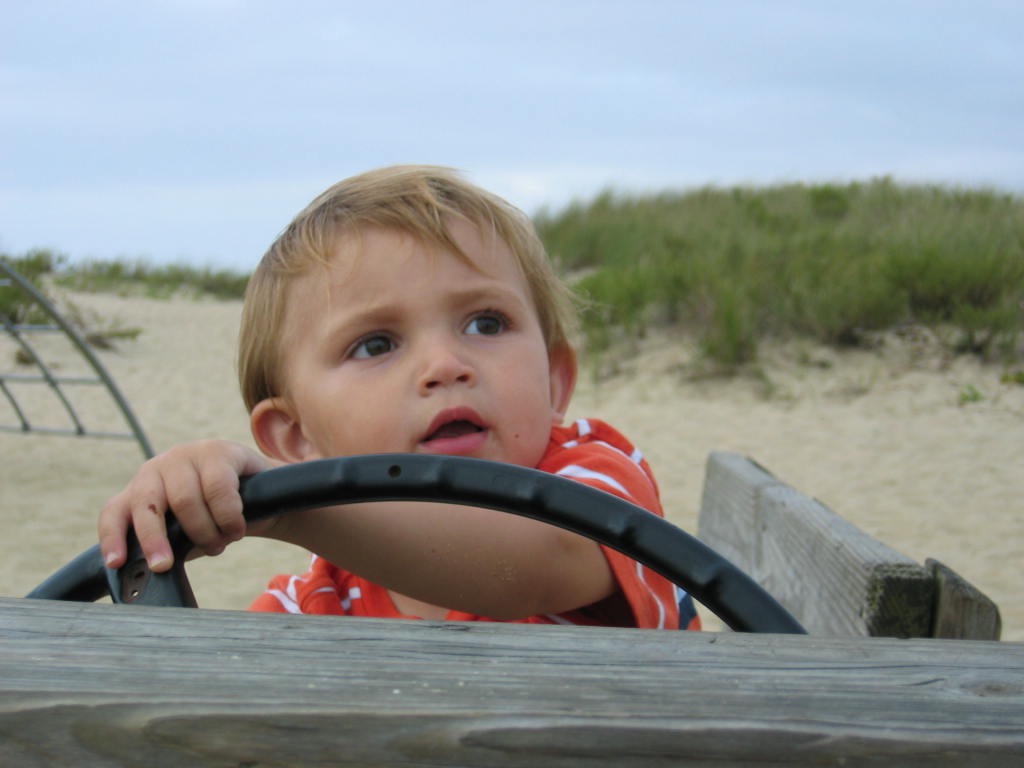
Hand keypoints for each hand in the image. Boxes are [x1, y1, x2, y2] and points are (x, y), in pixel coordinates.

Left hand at [98, 440, 273, 571]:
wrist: (262, 491)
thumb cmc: (216, 514)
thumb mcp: (185, 531)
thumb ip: (168, 544)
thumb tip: (153, 573)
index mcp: (142, 490)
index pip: (116, 511)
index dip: (113, 537)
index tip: (116, 563)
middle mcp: (158, 468)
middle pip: (147, 505)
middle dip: (154, 539)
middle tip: (166, 565)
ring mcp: (187, 455)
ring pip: (185, 500)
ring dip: (205, 531)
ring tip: (220, 543)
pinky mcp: (219, 451)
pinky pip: (218, 489)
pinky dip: (228, 516)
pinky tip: (236, 527)